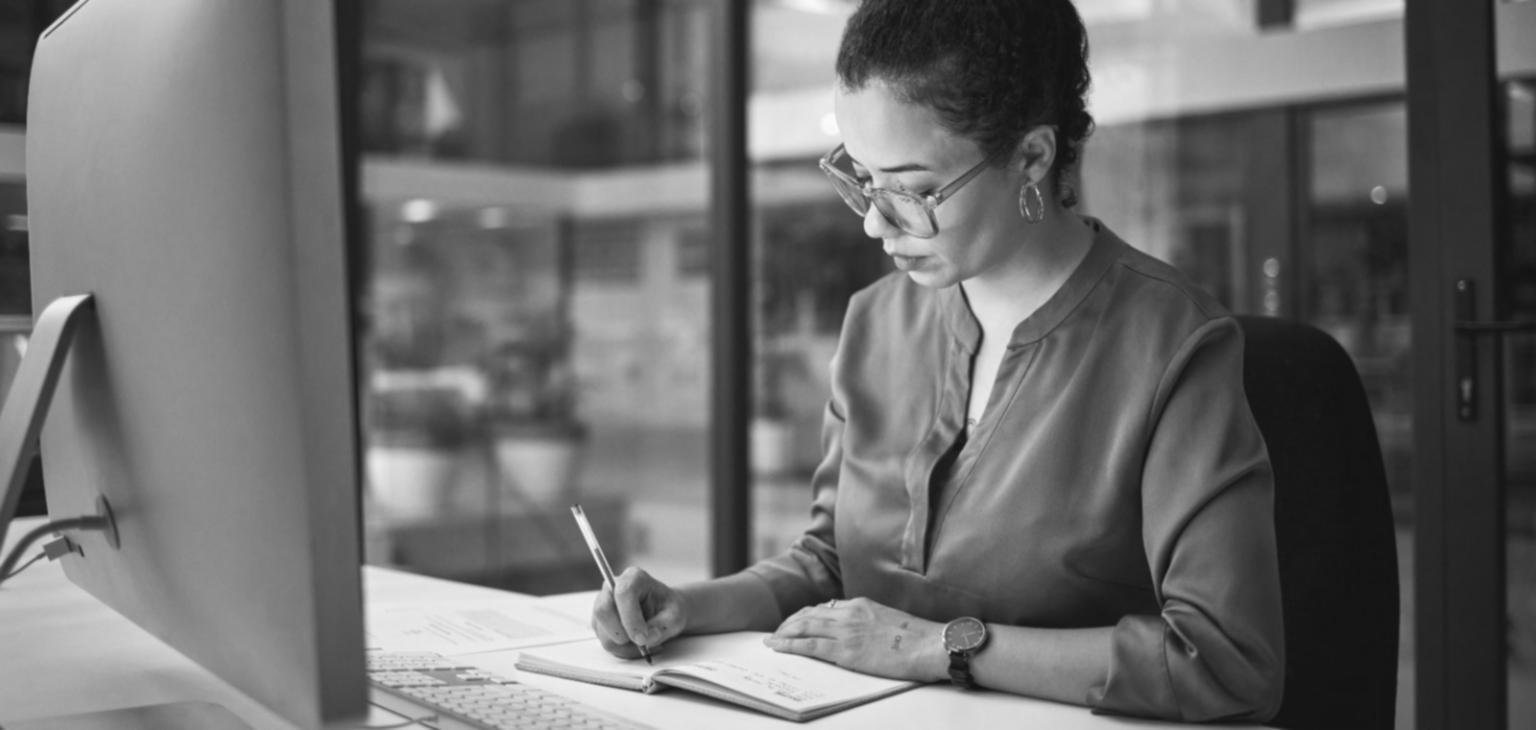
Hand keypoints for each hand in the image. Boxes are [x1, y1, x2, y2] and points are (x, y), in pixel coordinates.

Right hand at [591, 567, 686, 658]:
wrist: (664, 613)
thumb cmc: (668, 609)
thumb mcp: (675, 616)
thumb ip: (661, 627)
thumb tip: (644, 639)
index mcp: (634, 578)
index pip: (623, 593)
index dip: (630, 618)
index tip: (642, 637)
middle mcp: (612, 587)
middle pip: (603, 610)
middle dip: (621, 633)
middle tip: (641, 643)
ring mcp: (603, 604)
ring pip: (602, 631)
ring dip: (625, 646)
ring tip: (645, 645)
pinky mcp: (600, 622)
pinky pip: (605, 641)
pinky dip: (622, 650)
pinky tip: (636, 646)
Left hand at [763, 597, 945, 681]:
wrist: (931, 645)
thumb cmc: (918, 638)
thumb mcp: (890, 620)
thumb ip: (871, 621)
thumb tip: (861, 630)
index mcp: (861, 604)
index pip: (826, 607)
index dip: (807, 614)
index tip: (797, 620)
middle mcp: (850, 613)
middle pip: (810, 614)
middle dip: (790, 623)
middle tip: (778, 630)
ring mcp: (846, 631)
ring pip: (805, 627)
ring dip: (785, 633)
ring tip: (772, 639)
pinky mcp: (846, 651)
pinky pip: (809, 646)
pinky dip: (790, 645)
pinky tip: (778, 646)